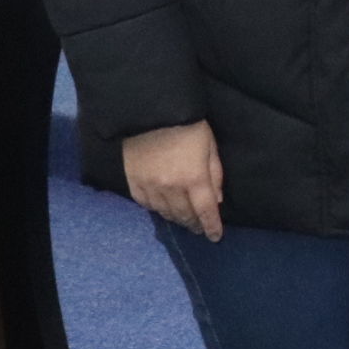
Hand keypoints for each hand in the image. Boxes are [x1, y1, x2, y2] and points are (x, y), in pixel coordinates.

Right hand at [122, 120, 224, 239]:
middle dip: (194, 224)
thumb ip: (215, 174)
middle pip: (184, 214)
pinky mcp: (132, 181)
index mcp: (194, 178)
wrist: (149, 110)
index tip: (215, 237)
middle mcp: (171, 188)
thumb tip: (216, 200)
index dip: (211, 226)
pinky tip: (162, 209)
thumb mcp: (210, 146)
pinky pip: (145, 203)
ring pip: (164, 212)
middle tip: (199, 229)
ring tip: (183, 221)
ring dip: (176, 218)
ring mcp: (149, 186)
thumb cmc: (187, 124)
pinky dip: (156, 209)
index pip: (206, 211)